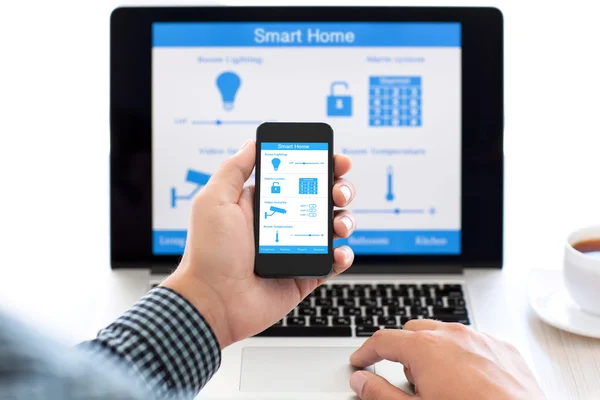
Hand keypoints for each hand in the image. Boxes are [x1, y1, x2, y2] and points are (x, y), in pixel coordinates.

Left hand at [162, 139, 355, 347]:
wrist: (214, 302)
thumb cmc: (209, 253)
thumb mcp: (214, 200)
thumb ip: (234, 168)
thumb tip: (252, 143)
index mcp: (264, 204)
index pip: (299, 177)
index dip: (321, 166)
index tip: (336, 161)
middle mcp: (283, 223)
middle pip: (323, 199)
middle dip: (339, 190)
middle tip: (338, 193)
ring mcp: (297, 248)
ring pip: (333, 227)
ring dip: (345, 220)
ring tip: (338, 226)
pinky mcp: (305, 274)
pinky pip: (334, 262)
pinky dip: (343, 255)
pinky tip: (337, 252)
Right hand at [349, 320, 544, 399]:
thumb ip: (381, 394)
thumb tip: (361, 381)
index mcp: (426, 348)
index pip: (383, 340)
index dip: (366, 352)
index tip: (360, 362)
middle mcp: (452, 335)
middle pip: (413, 333)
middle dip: (404, 353)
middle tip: (408, 383)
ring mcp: (481, 339)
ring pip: (444, 334)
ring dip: (434, 352)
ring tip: (441, 386)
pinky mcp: (503, 348)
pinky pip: (473, 342)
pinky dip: (462, 355)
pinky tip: (469, 383)